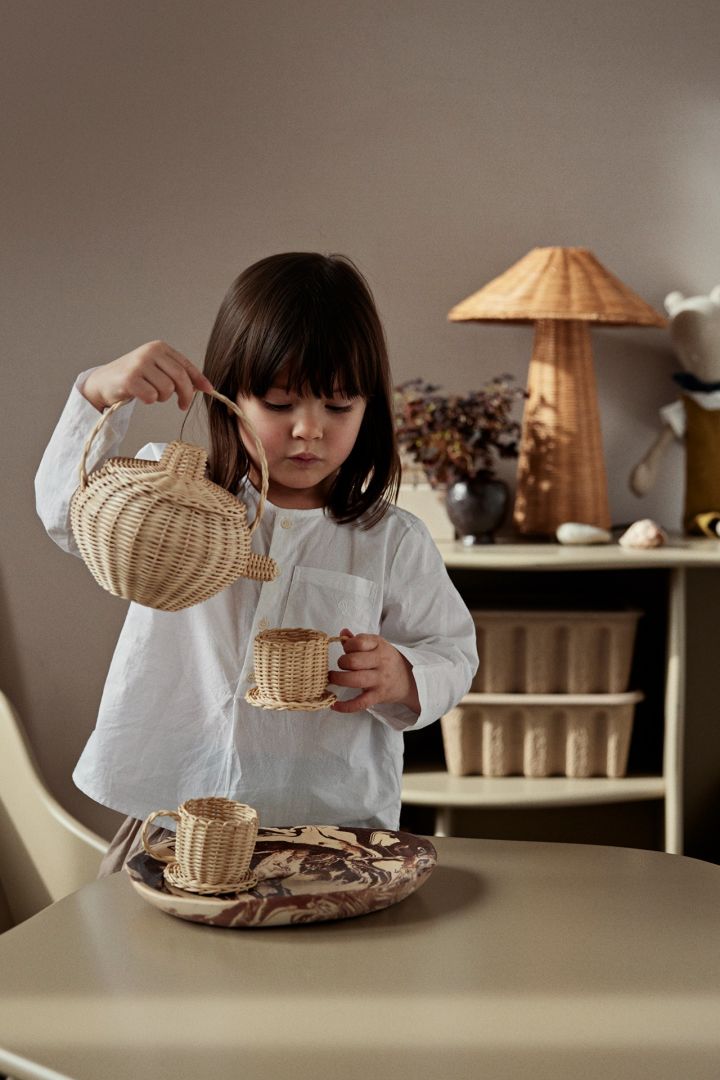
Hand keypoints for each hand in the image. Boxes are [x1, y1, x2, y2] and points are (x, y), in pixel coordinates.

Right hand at [81, 341, 213, 411]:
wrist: (104, 382)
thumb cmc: (134, 377)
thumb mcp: (157, 370)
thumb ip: (177, 374)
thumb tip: (204, 386)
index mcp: (160, 348)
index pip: (186, 365)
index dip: (199, 380)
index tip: (209, 390)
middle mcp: (150, 352)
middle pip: (181, 377)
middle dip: (186, 395)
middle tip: (183, 405)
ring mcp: (139, 364)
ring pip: (167, 389)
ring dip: (162, 398)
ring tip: (151, 394)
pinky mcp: (130, 379)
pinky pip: (152, 396)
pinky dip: (149, 400)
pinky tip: (141, 395)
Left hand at [328, 629, 420, 714]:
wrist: (410, 679)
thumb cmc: (387, 660)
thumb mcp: (377, 645)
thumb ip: (358, 640)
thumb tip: (342, 633)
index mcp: (380, 646)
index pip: (358, 642)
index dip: (348, 645)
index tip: (347, 650)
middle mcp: (381, 662)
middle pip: (353, 661)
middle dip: (341, 662)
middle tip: (341, 665)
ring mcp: (380, 680)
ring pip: (354, 680)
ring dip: (338, 679)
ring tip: (332, 678)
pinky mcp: (378, 696)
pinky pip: (359, 703)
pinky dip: (345, 706)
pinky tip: (334, 704)